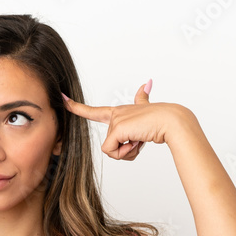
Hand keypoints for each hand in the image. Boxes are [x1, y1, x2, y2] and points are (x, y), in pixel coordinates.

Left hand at [61, 80, 178, 160]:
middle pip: (110, 145)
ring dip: (127, 152)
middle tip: (140, 140)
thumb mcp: (147, 111)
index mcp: (120, 112)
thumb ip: (142, 98)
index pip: (94, 111)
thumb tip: (146, 83)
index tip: (63, 99)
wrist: (172, 121)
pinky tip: (138, 141)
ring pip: (112, 151)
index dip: (77, 108)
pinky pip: (113, 152)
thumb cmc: (161, 120)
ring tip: (141, 139)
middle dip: (126, 151)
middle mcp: (116, 114)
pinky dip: (126, 153)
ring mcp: (116, 120)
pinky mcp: (117, 129)